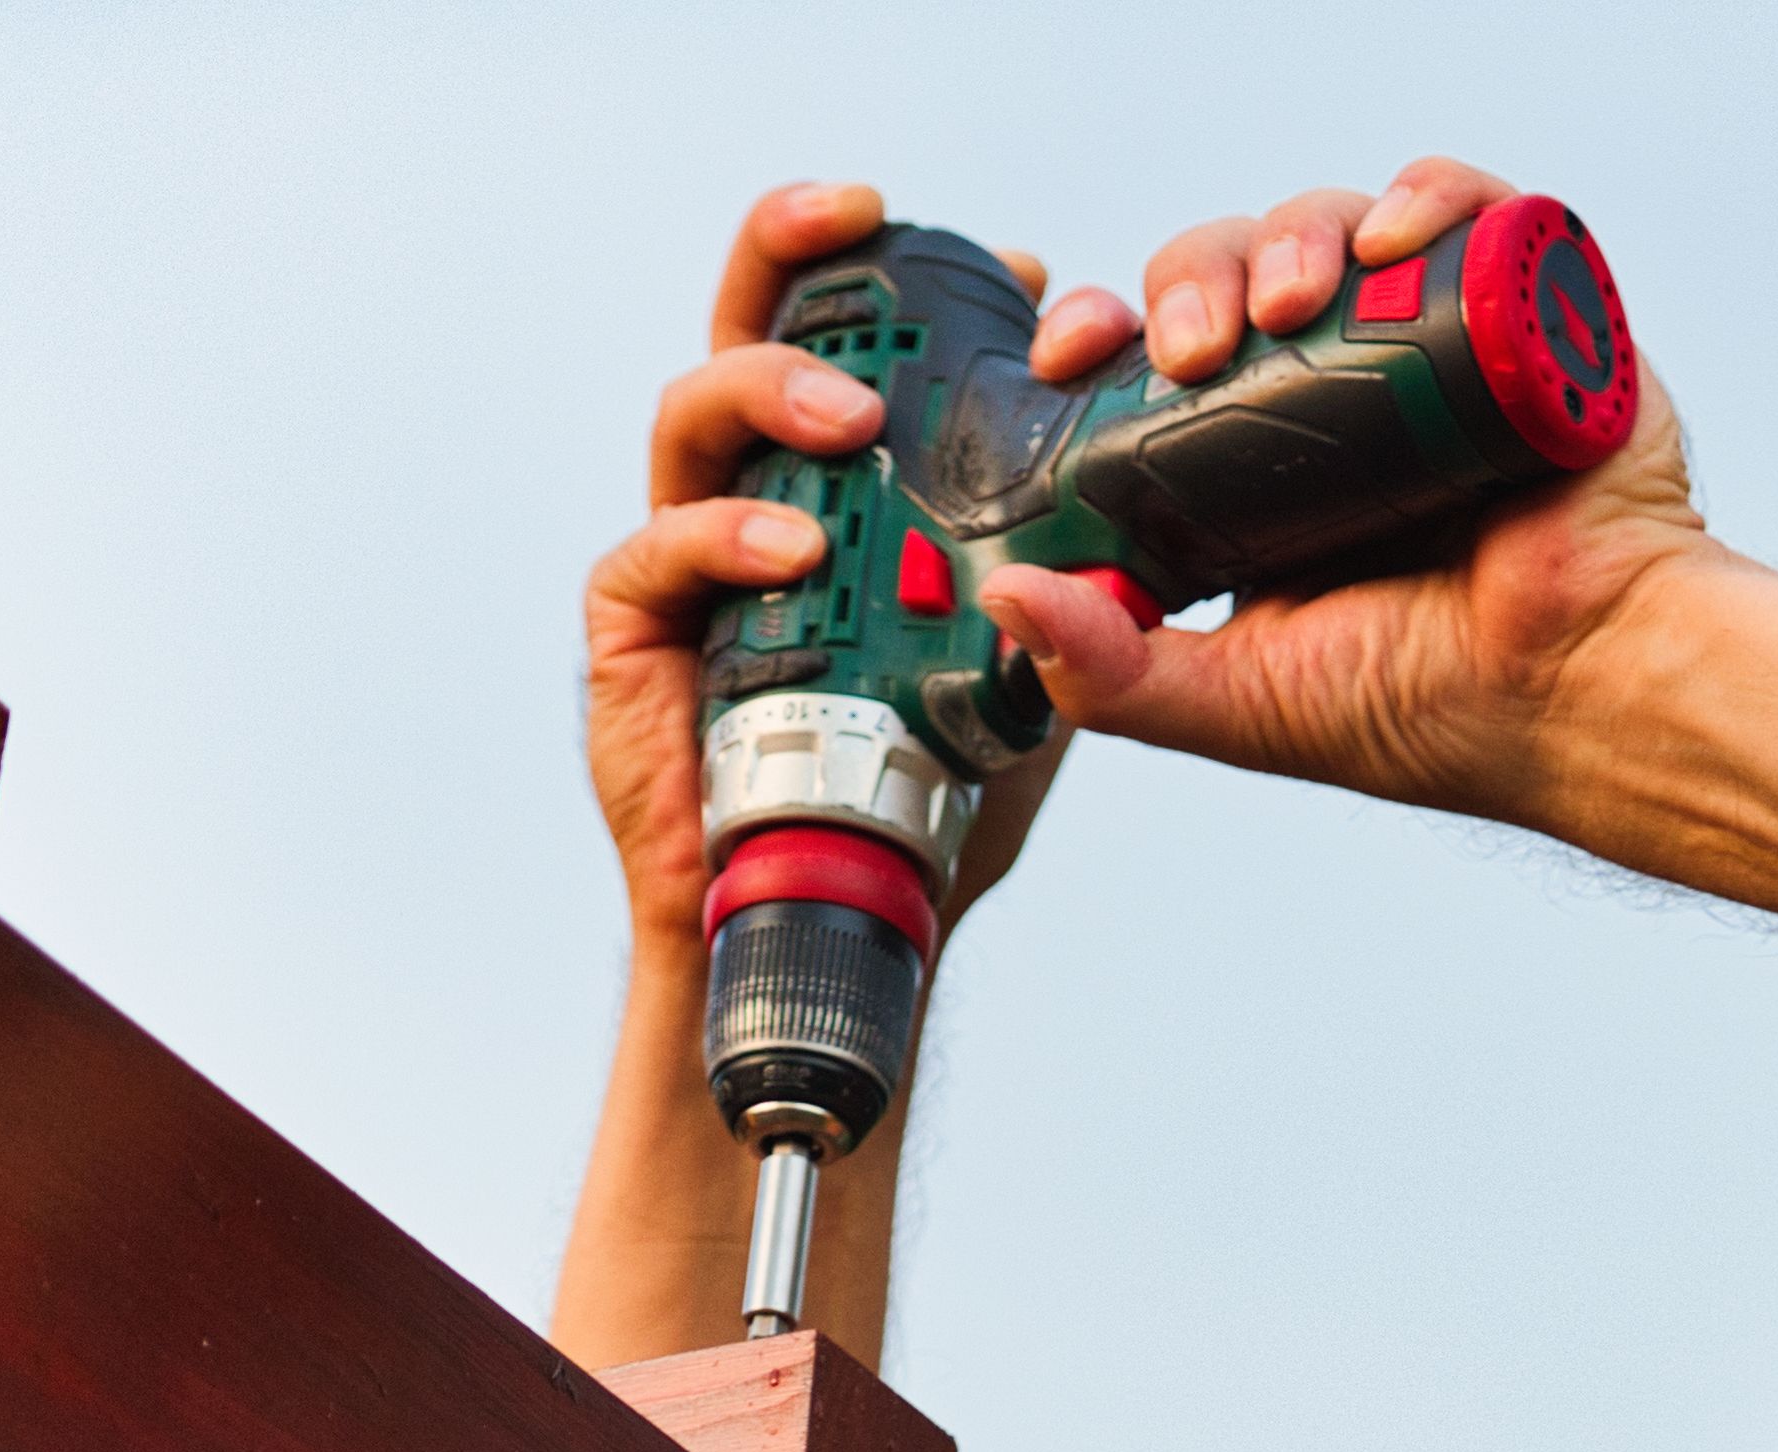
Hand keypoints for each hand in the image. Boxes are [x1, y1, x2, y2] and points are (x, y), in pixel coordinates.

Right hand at [579, 180, 1064, 949]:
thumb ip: (1065, 581)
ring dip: (770, 392)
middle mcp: (751, 495)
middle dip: (789, 249)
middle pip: (745, 329)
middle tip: (858, 213)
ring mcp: (685, 558)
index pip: (853, 344)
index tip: (1020, 270)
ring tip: (852, 415)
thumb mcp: (1027, 666)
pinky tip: (796, 548)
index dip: (913, 281)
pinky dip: (727, 538)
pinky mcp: (634, 633)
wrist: (848, 912)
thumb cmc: (926, 790)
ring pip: (692, 417)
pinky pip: (656, 553)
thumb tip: (1143, 490)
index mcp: (834, 485)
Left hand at [971, 159, 1716, 819]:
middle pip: (1237, 275)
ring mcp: (1441, 345)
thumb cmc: (1444, 713)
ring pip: (1335, 229)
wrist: (1593, 696)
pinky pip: (1471, 210)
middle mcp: (1346, 395)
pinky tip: (1393, 238)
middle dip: (1194, 281)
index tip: (1073, 350)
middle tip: (1198, 347)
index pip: (1160, 361)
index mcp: (1265, 471)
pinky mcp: (1532, 312)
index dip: (1105, 332)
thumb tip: (1004, 597)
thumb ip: (1117, 674)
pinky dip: (1427, 196)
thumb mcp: (1244, 706)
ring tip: (1297, 302)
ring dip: (1293, 237)